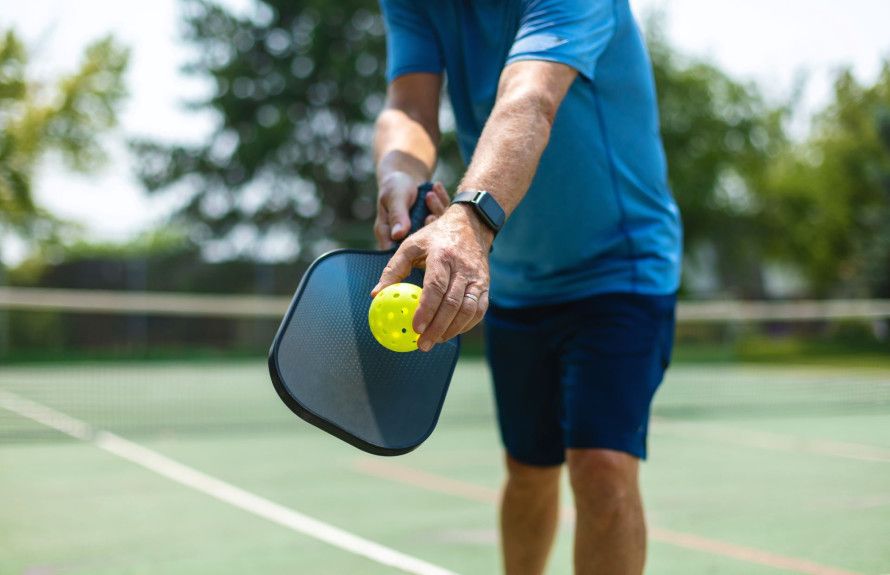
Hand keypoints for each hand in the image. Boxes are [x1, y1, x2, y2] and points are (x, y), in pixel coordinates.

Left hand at [372, 203, 493, 350]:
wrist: (471, 225)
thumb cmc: (435, 237)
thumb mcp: (411, 245)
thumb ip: (393, 269)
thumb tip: (376, 294)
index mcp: (441, 255)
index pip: (436, 287)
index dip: (426, 309)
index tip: (415, 328)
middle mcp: (462, 267)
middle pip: (452, 303)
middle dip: (437, 327)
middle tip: (423, 344)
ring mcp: (477, 278)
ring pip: (468, 309)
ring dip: (452, 330)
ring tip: (436, 341)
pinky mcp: (486, 285)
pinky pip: (479, 310)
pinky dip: (466, 325)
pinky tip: (451, 332)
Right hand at [374, 174, 450, 248]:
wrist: (406, 176)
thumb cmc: (394, 186)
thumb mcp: (394, 198)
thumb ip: (397, 215)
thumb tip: (397, 235)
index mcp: (389, 236)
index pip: (399, 252)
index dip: (413, 244)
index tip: (424, 223)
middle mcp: (407, 238)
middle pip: (422, 243)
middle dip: (429, 226)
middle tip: (430, 213)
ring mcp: (423, 232)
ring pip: (436, 229)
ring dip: (437, 210)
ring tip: (430, 194)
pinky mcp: (436, 225)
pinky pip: (444, 217)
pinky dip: (442, 201)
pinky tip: (437, 187)